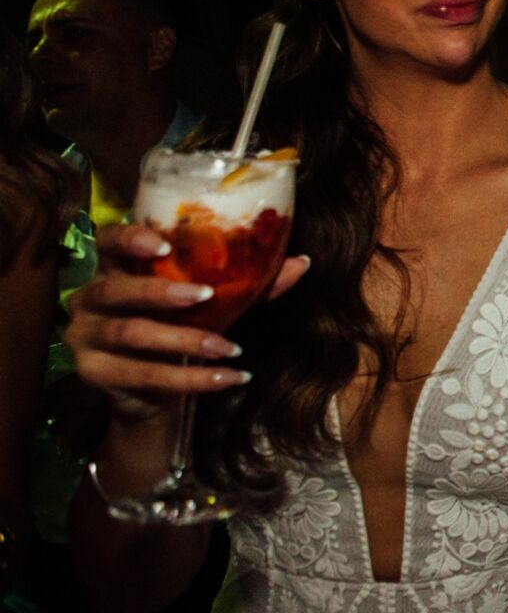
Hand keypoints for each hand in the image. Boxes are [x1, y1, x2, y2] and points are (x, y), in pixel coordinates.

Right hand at [64, 224, 308, 424]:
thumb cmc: (180, 324)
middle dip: (161, 292)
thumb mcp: (212, 300)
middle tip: (206, 295)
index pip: (108, 240)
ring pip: (132, 334)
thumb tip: (301, 262)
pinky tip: (230, 377)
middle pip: (117, 290)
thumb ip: (250, 281)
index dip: (130, 238)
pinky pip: (145, 375)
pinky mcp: (93, 374)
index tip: (166, 242)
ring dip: (186, 340)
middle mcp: (89, 297)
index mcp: (114, 266)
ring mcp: (84, 337)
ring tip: (230, 347)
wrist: (151, 389)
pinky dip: (193, 379)